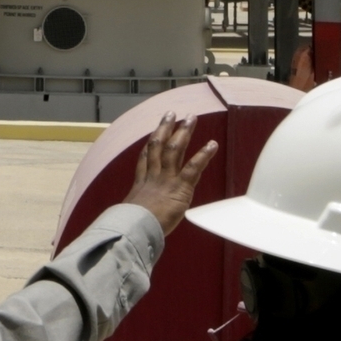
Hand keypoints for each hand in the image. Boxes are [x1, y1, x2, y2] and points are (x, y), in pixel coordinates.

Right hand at [120, 113, 223, 234]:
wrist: (135, 227)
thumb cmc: (130, 227)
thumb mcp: (128, 215)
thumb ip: (133, 211)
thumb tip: (129, 217)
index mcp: (140, 184)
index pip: (144, 159)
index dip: (149, 145)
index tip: (153, 133)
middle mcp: (153, 176)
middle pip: (158, 146)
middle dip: (165, 128)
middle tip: (171, 113)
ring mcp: (166, 179)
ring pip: (174, 149)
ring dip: (183, 132)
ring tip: (190, 118)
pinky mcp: (180, 186)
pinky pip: (193, 167)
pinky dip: (203, 154)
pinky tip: (212, 144)